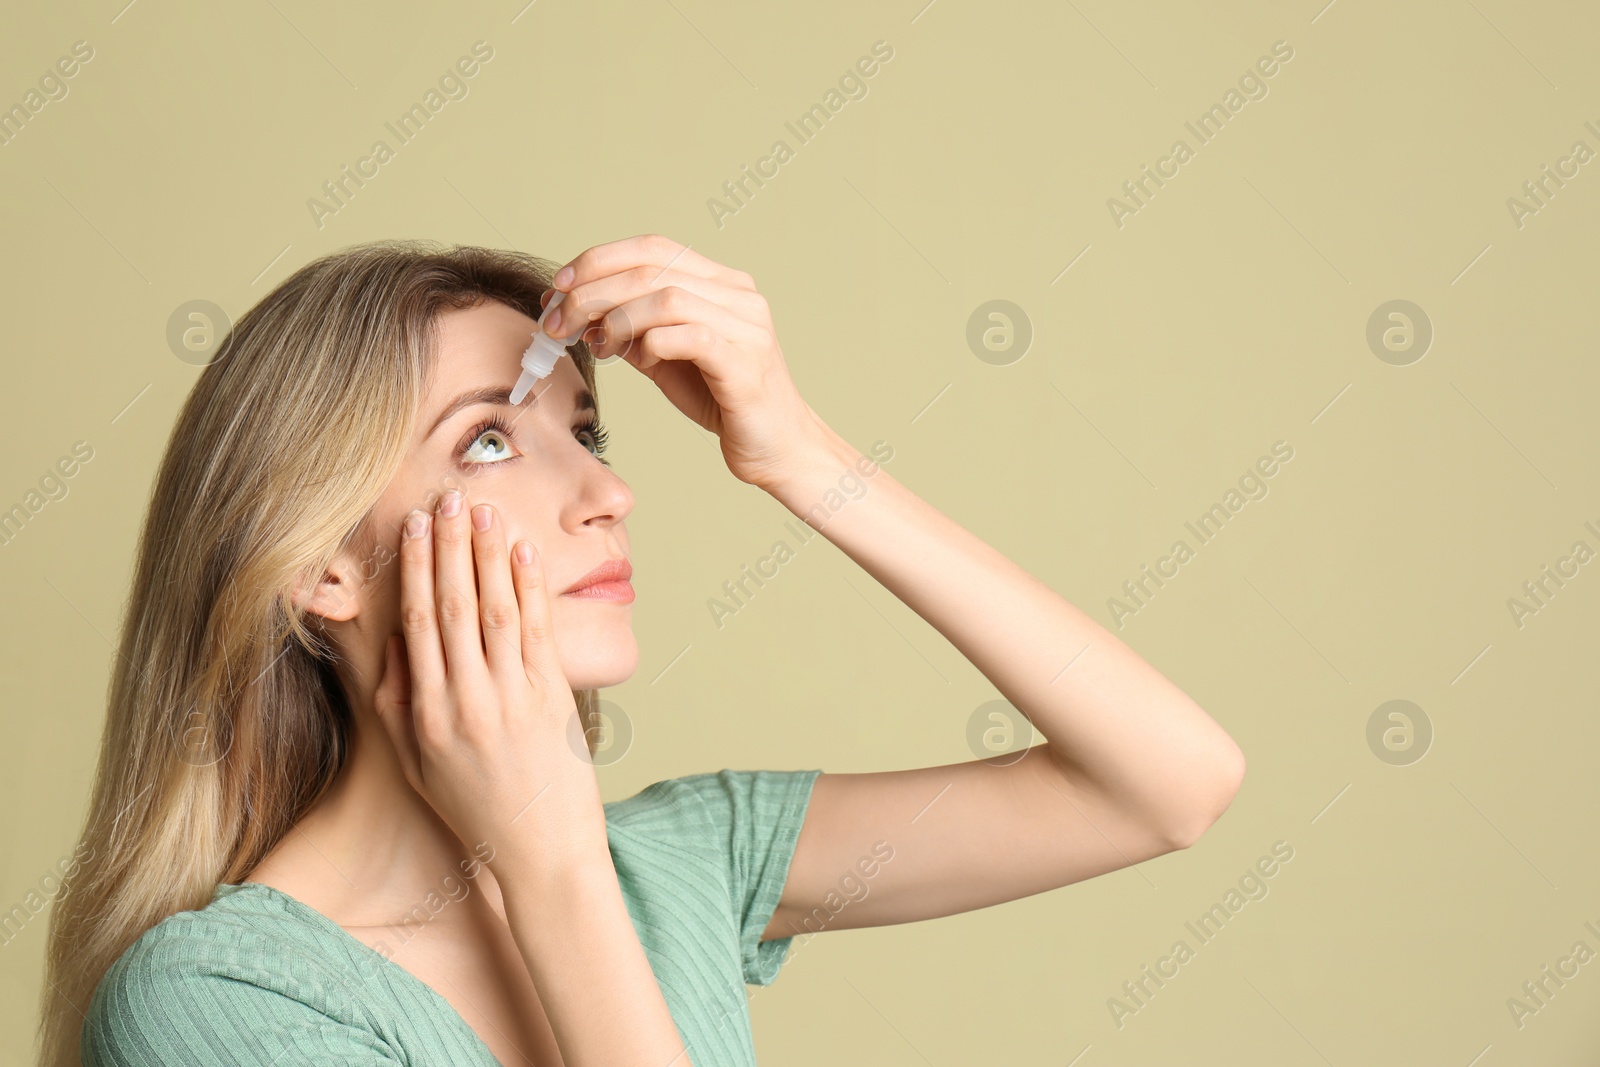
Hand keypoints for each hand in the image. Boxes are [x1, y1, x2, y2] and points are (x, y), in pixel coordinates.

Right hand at [372, 490, 608, 875]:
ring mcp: (512, 700)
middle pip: (453, 607)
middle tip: (447, 499)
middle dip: (449, 548)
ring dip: (490, 556)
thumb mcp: (417, 765)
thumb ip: (397, 703)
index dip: (415, 571)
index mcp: (428, 716)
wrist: (542, 854)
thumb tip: (394, 640)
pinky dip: (531, 589)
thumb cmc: (476, 810)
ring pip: (496, 611)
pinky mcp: (553, 701)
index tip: (412, 528)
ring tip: (485, 512)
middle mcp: (467, 703)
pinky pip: (539, 633)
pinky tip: (525, 554)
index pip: (417, 625)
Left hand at [542, 233, 827, 490]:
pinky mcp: (745, 362)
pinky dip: (650, 343)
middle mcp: (739, 295)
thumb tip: (577, 311)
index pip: (653, 248)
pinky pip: (689, 336)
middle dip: (591, 292)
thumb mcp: (665, 357)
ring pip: (666, 298)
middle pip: (651, 268)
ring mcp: (747, 326)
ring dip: (615, 319)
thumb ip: (632, 329)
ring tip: (596, 346)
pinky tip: (636, 360)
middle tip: (557, 322)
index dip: (599, 260)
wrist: (777, 448)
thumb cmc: (723, 400)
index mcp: (722, 282)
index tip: (558, 286)